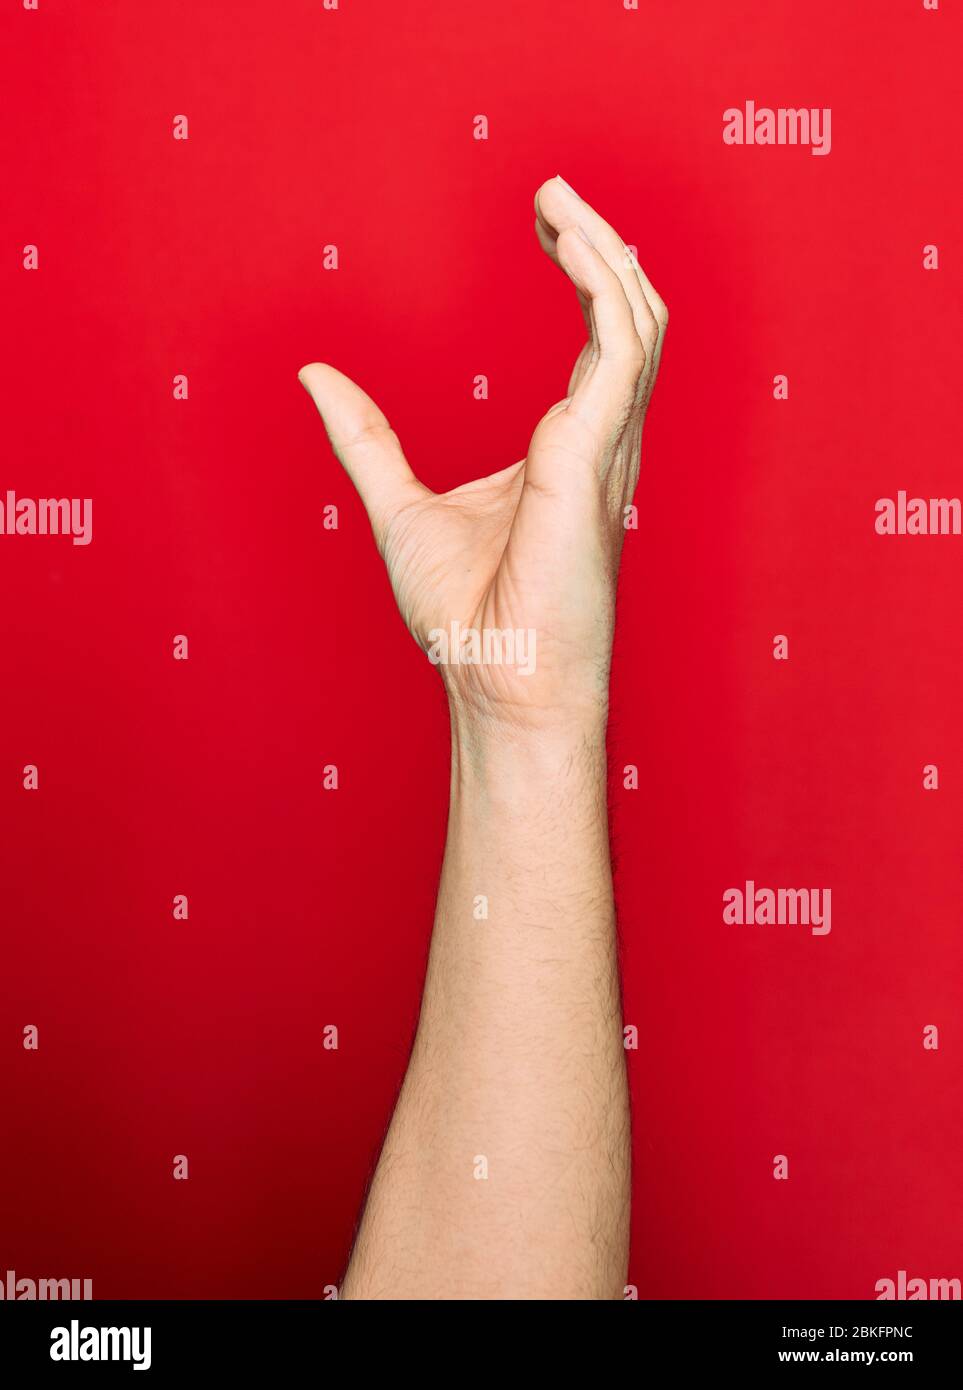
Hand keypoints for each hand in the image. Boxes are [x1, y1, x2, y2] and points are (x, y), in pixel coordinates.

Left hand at [299, 176, 666, 735]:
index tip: (542, 223)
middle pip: (631, 315)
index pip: (602, 340)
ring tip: (556, 200)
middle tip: (551, 194)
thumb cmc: (467, 615)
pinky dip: (602, 286)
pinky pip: (621, 347)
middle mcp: (602, 442)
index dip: (581, 273)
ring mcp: (608, 448)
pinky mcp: (596, 457)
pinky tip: (567, 243)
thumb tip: (315, 375)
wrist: (498, 681)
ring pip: (638, 320)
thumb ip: (364, 437)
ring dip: (605, 250)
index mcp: (571, 449)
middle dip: (600, 245)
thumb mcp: (396, 505)